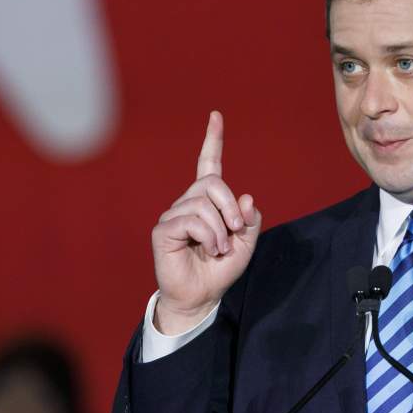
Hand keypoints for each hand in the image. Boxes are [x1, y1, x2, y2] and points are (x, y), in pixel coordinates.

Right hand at [151, 111, 260, 333]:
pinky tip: (208, 249)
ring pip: (202, 203)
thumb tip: (246, 198)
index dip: (213, 140)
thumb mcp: (246, 243)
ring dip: (220, 229)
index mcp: (208, 201)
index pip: (209, 164)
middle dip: (230, 206)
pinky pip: (191, 220)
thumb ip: (249, 220)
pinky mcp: (163, 230)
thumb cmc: (220, 269)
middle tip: (235, 229)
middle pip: (211, 183)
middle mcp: (188, 202)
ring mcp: (173, 215)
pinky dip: (208, 235)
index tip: (216, 117)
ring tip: (219, 248)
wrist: (202, 296)